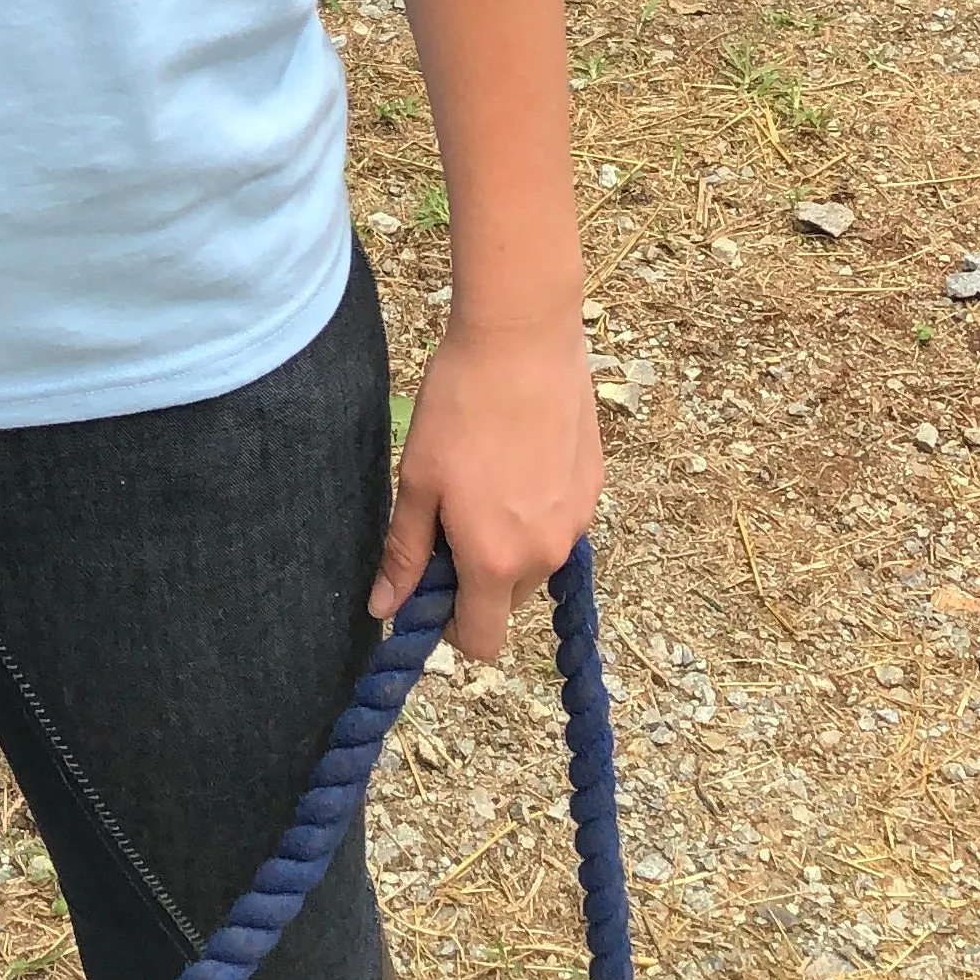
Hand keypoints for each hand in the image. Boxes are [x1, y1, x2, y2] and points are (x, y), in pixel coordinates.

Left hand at [370, 313, 602, 659]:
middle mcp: (545, 554)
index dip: (451, 625)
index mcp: (495, 560)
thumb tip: (385, 610)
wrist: (522, 338)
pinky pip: (560, 523)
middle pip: (508, 600)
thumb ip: (405, 553)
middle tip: (451, 516)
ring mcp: (577, 522)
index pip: (482, 642)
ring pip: (536, 561)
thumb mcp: (417, 479)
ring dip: (509, 543)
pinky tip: (517, 455)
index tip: (432, 583)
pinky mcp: (594, 487)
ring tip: (485, 477)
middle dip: (478, 576)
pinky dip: (537, 509)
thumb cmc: (460, 406)